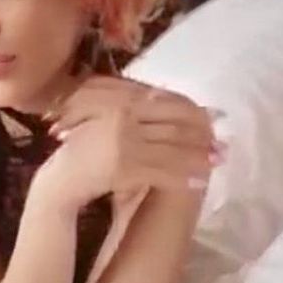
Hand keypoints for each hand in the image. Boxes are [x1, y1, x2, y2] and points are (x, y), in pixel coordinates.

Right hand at [33, 76, 219, 210]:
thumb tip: (167, 101)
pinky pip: (161, 170)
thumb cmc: (84, 151)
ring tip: (216, 162)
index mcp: (121, 101)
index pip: (165, 103)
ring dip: (197, 157)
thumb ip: (132, 110)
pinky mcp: (123, 163)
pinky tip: (198, 181)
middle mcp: (124, 115)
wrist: (60, 178)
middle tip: (222, 146)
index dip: (191, 113)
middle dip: (201, 136)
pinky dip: (183, 176)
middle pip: (172, 124)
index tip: (211, 121)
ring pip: (171, 147)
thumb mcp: (106, 121)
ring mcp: (124, 139)